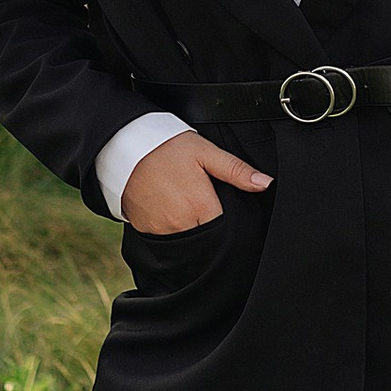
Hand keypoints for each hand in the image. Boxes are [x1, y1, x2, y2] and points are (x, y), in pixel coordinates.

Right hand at [121, 132, 268, 234]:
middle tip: (205, 203)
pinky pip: (167, 240)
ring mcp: (163, 232)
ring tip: (188, 206)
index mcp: (201, 207)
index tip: (225, 209)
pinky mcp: (147, 233)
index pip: (226, 228)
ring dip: (193, 230)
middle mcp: (182, 225)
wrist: (125, 149)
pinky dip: (173, 231)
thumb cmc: (167, 148)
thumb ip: (236, 171)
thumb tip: (266, 184)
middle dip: (212, 226)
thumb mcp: (206, 153)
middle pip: (208, 237)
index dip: (230, 220)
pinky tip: (172, 211)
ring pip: (189, 242)